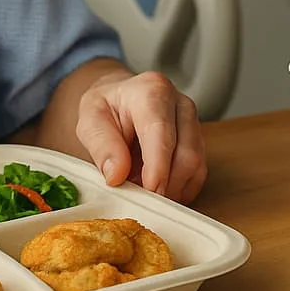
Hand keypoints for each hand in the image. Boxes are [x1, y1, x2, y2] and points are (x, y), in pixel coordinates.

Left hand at [74, 71, 206, 202]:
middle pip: (186, 154)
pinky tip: (158, 188)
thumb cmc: (106, 109)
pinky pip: (198, 174)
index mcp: (152, 92)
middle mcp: (181, 104)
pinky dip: (179, 189)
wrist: (120, 100)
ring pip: (196, 167)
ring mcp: (194, 122)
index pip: (161, 134)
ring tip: (143, 189)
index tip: (148, 193)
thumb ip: (102, 147)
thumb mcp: (90, 122)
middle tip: (138, 198)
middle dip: (165, 184)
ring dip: (171, 188)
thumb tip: (116, 176)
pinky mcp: (200, 141)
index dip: (158, 168)